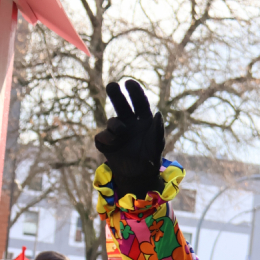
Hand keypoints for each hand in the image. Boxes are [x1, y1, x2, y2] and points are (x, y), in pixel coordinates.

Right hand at [94, 80, 164, 201]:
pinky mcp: (107, 144)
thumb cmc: (151, 158)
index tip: (129, 82)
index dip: (135, 92)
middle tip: (112, 85)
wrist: (140, 176)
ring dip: (115, 124)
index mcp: (143, 120)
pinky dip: (106, 138)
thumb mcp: (157, 145)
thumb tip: (158, 114)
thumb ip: (158, 130)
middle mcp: (129, 123)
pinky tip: (112, 143)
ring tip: (121, 132)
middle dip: (116, 94)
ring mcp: (117, 133)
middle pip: (121, 104)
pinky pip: (101, 137)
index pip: (139, 102)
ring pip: (112, 121)